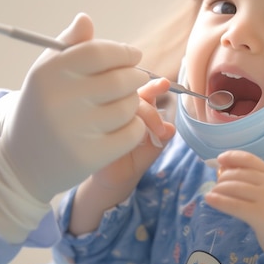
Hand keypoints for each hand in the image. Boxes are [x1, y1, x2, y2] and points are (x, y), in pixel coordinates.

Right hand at [88, 77, 175, 199]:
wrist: (116, 179)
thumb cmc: (136, 156)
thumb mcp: (155, 146)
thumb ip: (164, 135)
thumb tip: (171, 128)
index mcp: (136, 106)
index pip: (144, 90)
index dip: (154, 86)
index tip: (165, 84)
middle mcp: (119, 107)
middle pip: (133, 97)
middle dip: (151, 112)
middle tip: (161, 131)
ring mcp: (104, 116)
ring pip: (120, 108)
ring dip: (136, 122)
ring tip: (145, 142)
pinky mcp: (92, 130)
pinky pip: (105, 123)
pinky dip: (119, 131)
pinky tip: (124, 142)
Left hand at [205, 150, 263, 263]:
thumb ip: (254, 179)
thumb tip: (225, 168)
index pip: (250, 159)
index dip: (232, 157)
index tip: (220, 159)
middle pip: (239, 174)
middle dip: (223, 178)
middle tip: (217, 185)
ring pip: (234, 188)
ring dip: (219, 189)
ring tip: (213, 193)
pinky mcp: (259, 215)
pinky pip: (233, 205)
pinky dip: (218, 201)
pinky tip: (209, 199)